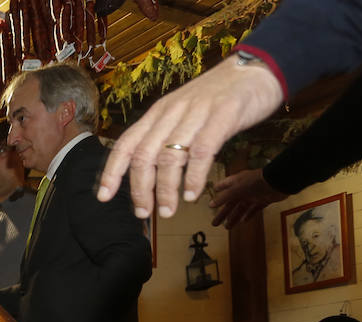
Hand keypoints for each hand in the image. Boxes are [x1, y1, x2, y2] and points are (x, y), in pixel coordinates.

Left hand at [97, 55, 283, 219]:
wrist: (257, 68)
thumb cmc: (217, 98)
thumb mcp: (182, 112)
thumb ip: (165, 137)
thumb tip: (147, 173)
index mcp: (158, 113)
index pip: (126, 144)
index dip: (112, 172)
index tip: (104, 196)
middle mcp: (172, 112)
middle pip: (144, 156)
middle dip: (140, 189)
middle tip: (144, 213)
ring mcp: (197, 112)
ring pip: (170, 157)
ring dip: (165, 190)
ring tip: (167, 211)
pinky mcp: (224, 115)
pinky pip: (202, 151)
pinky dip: (194, 176)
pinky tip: (191, 194)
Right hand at [209, 167, 287, 228]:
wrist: (278, 181)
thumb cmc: (256, 182)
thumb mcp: (236, 189)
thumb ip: (224, 197)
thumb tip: (210, 205)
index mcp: (236, 182)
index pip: (224, 187)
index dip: (217, 194)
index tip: (211, 202)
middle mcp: (244, 188)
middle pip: (231, 203)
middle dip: (223, 213)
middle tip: (215, 223)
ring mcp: (254, 194)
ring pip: (241, 208)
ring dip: (234, 217)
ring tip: (227, 227)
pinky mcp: (264, 200)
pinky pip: (254, 209)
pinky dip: (249, 215)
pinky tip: (243, 221)